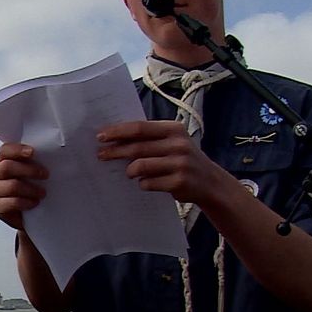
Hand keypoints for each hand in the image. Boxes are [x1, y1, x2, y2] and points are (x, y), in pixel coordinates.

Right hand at [0, 143, 48, 230]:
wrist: (26, 215)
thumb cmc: (30, 190)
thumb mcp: (31, 174)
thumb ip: (34, 163)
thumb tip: (50, 157)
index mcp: (2, 161)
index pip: (4, 150)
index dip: (17, 150)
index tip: (32, 152)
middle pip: (7, 167)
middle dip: (29, 170)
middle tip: (45, 175)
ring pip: (11, 186)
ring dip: (31, 189)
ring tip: (43, 193)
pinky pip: (11, 202)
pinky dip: (25, 202)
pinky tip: (34, 202)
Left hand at [96, 120, 228, 204]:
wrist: (210, 182)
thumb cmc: (182, 159)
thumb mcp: (172, 142)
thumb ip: (149, 138)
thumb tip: (114, 138)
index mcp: (174, 129)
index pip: (139, 128)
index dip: (118, 132)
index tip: (101, 136)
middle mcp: (179, 144)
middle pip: (137, 147)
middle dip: (115, 151)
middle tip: (101, 155)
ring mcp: (180, 164)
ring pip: (140, 166)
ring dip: (129, 171)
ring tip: (128, 173)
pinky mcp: (179, 183)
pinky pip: (148, 183)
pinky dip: (142, 184)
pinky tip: (145, 183)